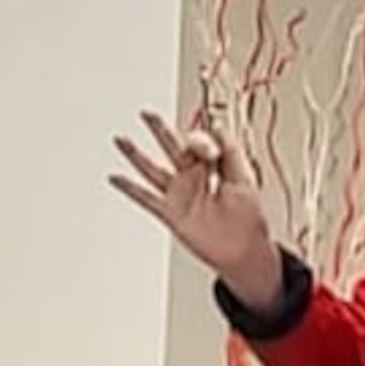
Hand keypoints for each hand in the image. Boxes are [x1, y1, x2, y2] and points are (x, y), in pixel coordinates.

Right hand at [110, 111, 285, 308]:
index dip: (202, 139)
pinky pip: (145, 198)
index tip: (210, 146)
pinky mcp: (170, 213)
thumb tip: (217, 128)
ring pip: (152, 169)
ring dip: (135, 154)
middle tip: (147, 114)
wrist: (244, 251)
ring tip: (121, 140)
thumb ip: (229, 153)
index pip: (199, 142)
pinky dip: (129, 189)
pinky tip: (116, 178)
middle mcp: (192, 179)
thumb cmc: (248, 220)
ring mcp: (179, 195)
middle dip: (159, 130)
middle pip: (171, 149)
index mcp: (212, 168)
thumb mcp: (243, 179)